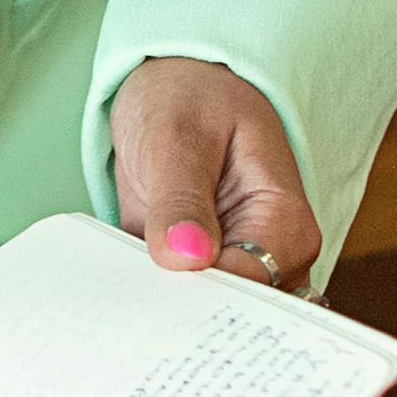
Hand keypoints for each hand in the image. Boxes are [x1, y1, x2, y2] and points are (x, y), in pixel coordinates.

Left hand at [110, 60, 320, 293]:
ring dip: (156, 308)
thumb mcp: (179, 136)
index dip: (201, 298)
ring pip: (197, 313)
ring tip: (115, 292)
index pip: (249, 288)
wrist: (178, 82)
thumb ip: (180, 198)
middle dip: (179, 314)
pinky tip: (112, 287)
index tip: (154, 294)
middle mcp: (268, 253)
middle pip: (229, 311)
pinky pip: (170, 297)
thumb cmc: (192, 96)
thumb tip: (187, 259)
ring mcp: (231, 262)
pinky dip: (142, 295)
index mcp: (284, 222)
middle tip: (126, 308)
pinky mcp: (194, 266)